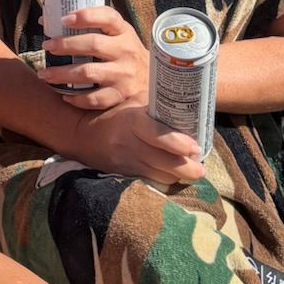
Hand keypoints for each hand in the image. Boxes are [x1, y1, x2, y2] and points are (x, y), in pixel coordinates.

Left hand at [40, 6, 148, 109]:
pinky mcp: (121, 96)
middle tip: (47, 45)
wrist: (154, 83)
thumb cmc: (125, 54)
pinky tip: (65, 95)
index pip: (107, 17)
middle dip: (66, 45)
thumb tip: (47, 21)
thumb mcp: (119, 35)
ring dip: (63, 73)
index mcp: (124, 31)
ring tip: (45, 74)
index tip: (64, 19)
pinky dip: (77, 98)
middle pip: (93, 44)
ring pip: (89, 72)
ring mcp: (125, 75)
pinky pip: (95, 99)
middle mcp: (126, 51)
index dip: (85, 16)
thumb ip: (93, 27)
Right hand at [74, 102, 206, 187]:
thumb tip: (190, 106)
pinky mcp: (124, 175)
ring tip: (193, 171)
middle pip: (163, 162)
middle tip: (201, 168)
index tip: (195, 148)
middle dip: (187, 168)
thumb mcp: (132, 103)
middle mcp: (128, 143)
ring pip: (160, 175)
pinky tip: (175, 175)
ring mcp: (126, 161)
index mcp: (132, 120)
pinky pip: (151, 180)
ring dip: (179, 175)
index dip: (177, 143)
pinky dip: (166, 179)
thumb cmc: (116, 114)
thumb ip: (157, 105)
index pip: (156, 134)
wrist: (82, 134)